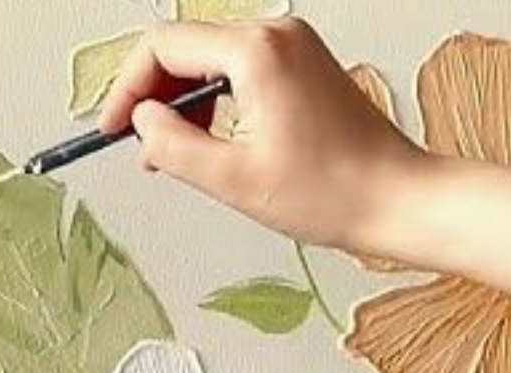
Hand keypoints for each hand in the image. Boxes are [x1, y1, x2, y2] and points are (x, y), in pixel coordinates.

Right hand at [98, 17, 421, 251]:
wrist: (398, 201)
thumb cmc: (332, 194)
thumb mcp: (234, 180)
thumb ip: (173, 146)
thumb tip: (141, 123)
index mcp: (255, 52)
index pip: (163, 47)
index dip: (127, 89)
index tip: (112, 130)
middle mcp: (277, 34)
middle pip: (187, 47)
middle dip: (156, 97)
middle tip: (145, 150)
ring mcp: (296, 47)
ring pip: (214, 60)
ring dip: (187, 102)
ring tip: (180, 155)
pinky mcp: (308, 66)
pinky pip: (244, 71)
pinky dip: (219, 102)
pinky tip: (217, 141)